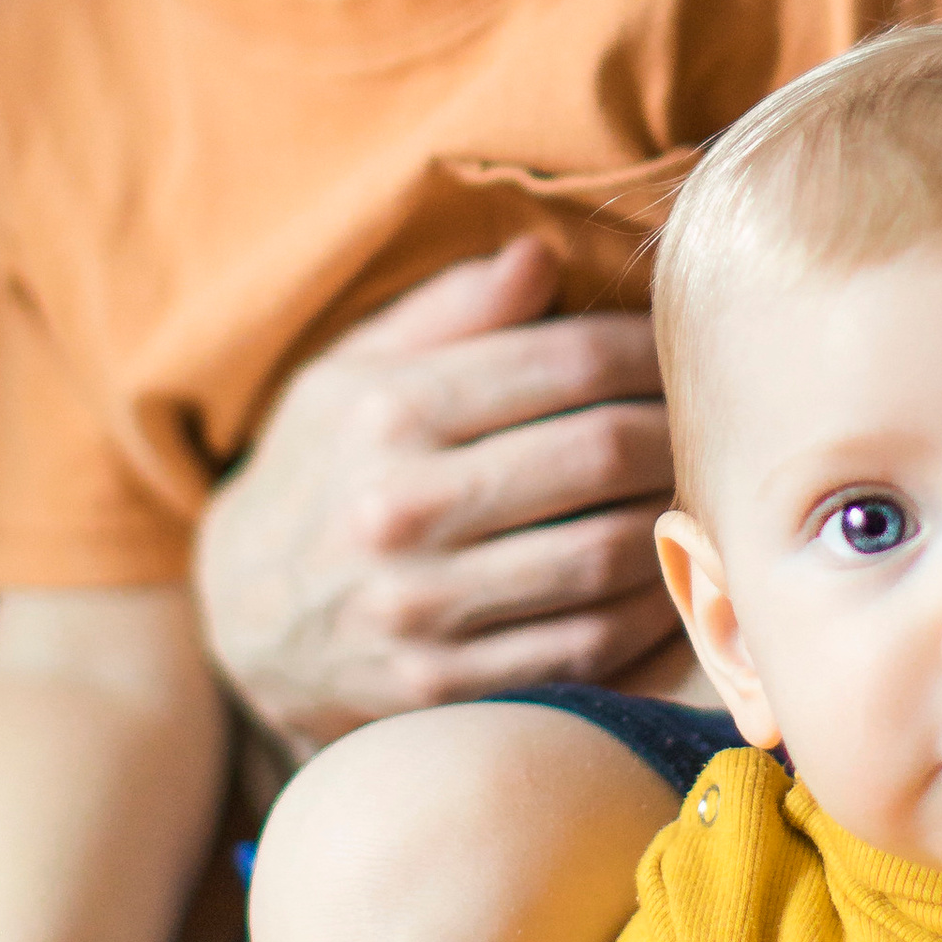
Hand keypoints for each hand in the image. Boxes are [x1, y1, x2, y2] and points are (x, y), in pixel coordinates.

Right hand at [194, 239, 679, 750]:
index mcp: (385, 412)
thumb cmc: (318, 470)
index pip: (564, 363)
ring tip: (697, 492)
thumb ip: (449, 312)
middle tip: (705, 423)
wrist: (236, 619)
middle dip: (674, 430)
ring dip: (673, 519)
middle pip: (599, 454)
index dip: (644, 351)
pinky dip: (648, 614)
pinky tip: (669, 579)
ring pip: (604, 554)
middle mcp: (398, 508)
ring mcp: (421, 607)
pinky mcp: (443, 686)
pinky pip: (587, 648)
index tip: (673, 350)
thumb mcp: (349, 372)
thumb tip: (542, 255)